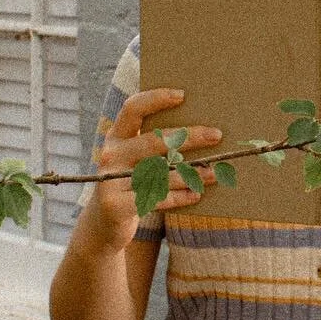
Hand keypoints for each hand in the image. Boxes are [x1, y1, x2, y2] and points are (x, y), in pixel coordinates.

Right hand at [85, 88, 220, 251]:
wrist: (104, 224)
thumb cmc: (131, 183)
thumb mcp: (135, 160)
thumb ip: (154, 143)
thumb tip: (201, 129)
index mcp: (116, 136)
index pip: (133, 109)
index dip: (156, 98)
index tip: (183, 95)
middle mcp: (112, 155)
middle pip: (154, 141)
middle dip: (188, 137)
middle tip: (216, 135)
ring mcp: (111, 180)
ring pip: (160, 173)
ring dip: (191, 172)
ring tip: (214, 172)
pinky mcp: (117, 205)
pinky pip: (157, 198)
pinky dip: (180, 196)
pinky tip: (197, 194)